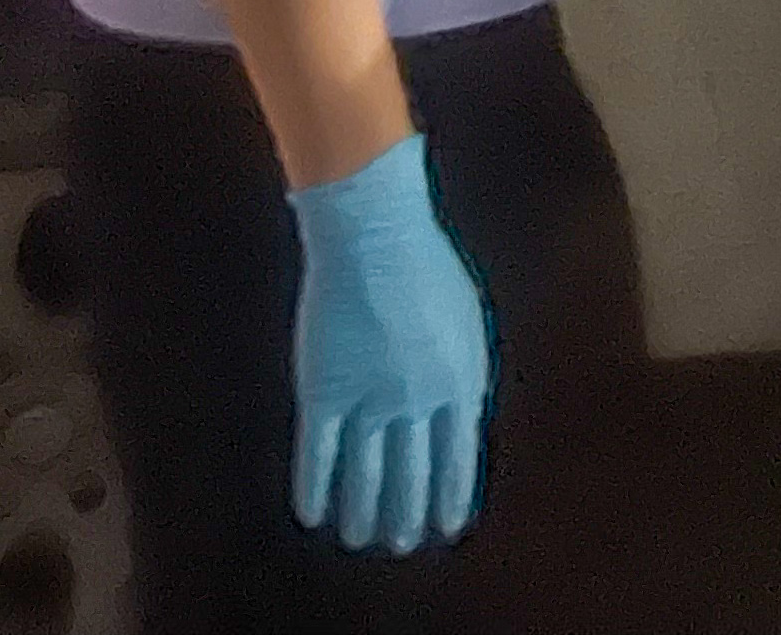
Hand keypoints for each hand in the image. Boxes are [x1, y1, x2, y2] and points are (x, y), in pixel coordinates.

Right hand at [287, 136, 493, 553]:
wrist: (376, 235)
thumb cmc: (426, 264)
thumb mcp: (467, 319)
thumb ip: (465, 370)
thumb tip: (466, 411)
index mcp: (462, 381)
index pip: (459, 458)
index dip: (451, 496)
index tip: (447, 527)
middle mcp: (419, 401)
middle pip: (413, 474)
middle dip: (407, 514)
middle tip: (402, 544)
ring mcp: (370, 399)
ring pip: (365, 475)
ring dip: (363, 513)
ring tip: (361, 538)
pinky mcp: (323, 392)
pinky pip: (318, 456)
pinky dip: (314, 489)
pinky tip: (313, 515)